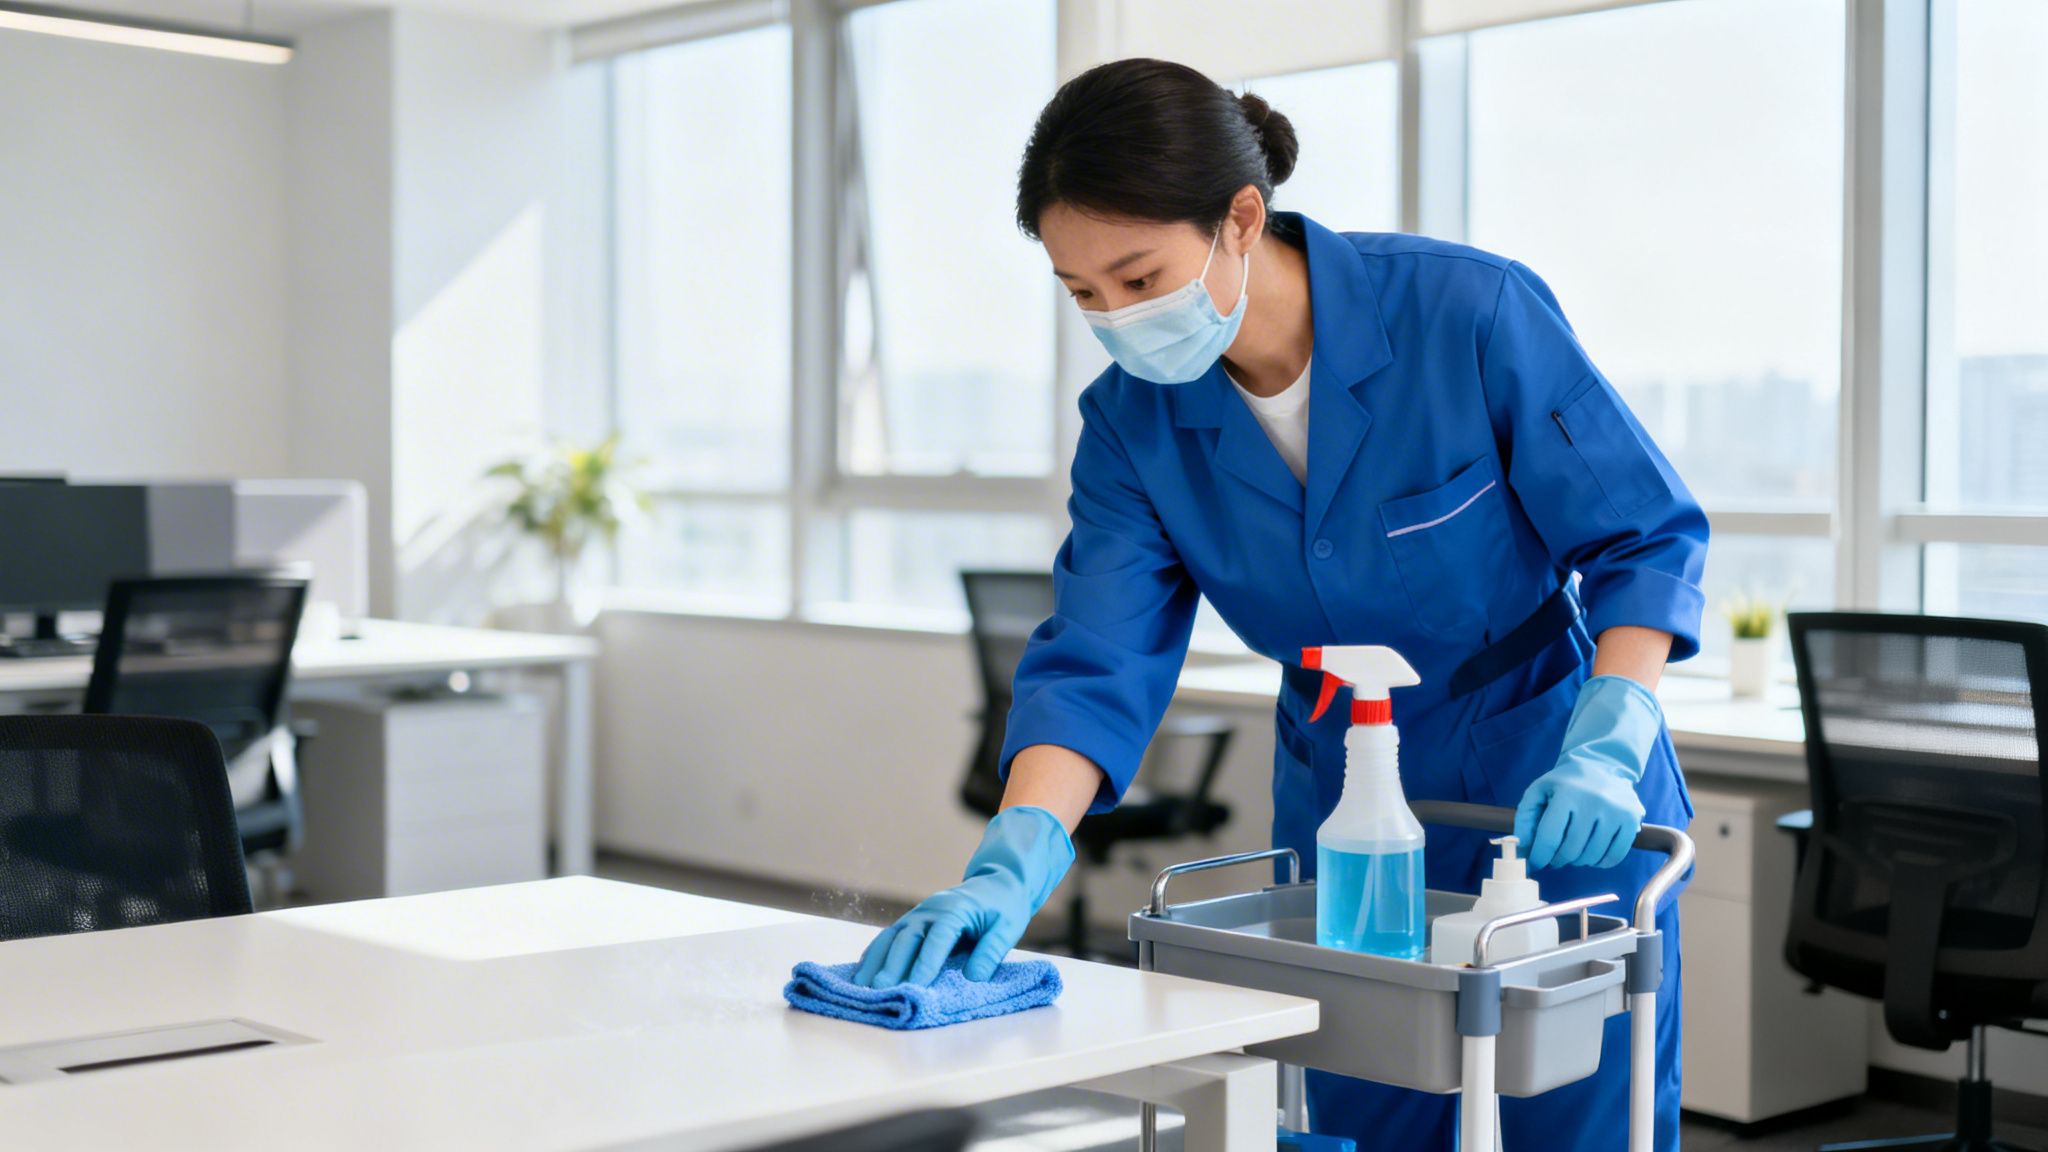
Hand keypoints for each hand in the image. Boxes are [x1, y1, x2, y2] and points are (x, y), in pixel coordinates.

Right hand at [854, 805, 1073, 987]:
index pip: (937, 939)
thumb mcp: (1007, 928)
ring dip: (874, 961)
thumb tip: (973, 979)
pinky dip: (874, 954)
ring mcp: (917, 914)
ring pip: (890, 937)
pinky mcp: (911, 921)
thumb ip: (991, 952)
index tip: (915, 987)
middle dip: (892, 966)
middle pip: (906, 939)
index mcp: (955, 910)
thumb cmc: (1003, 907)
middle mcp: (929, 910)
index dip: (925, 964)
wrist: (996, 882)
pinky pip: (888, 937)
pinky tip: (862, 971)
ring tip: (861, 986)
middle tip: (879, 991)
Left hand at [1514, 675, 1661, 869]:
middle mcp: (1594, 802)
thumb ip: (1525, 818)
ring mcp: (1616, 812)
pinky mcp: (1631, 820)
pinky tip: (1592, 854)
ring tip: (1572, 852)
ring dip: (1578, 861)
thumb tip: (1523, 850)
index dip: (1539, 856)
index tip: (1535, 863)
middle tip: (1554, 857)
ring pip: (1592, 856)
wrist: (1601, 766)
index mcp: (1567, 794)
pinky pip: (1615, 855)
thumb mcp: (1539, 791)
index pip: (1549, 837)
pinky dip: (1600, 862)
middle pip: (1571, 850)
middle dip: (1558, 859)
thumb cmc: (1565, 783)